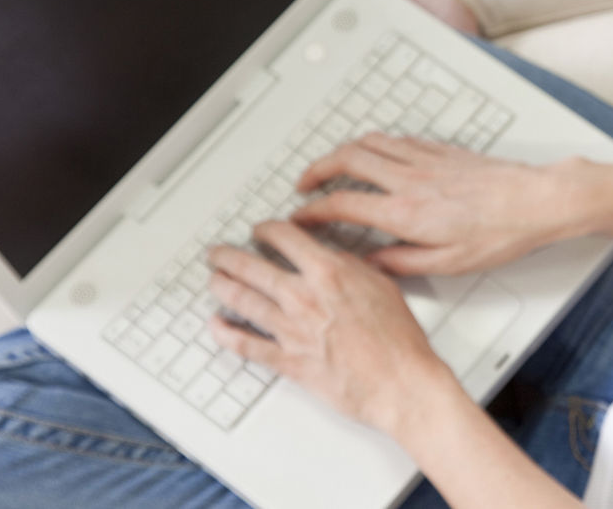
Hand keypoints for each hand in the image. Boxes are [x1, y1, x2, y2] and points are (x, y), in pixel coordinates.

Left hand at [206, 219, 454, 434]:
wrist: (400, 383)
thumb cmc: (398, 340)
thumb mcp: (382, 285)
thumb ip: (351, 267)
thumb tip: (333, 258)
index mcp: (328, 272)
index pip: (284, 238)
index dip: (266, 229)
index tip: (259, 230)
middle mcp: (303, 298)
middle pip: (252, 267)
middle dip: (228, 256)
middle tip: (218, 252)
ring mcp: (291, 330)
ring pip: (242, 301)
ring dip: (222, 287)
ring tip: (213, 279)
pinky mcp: (288, 362)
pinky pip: (246, 346)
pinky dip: (226, 334)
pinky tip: (215, 325)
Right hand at [291, 133, 593, 275]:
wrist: (536, 201)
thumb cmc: (500, 234)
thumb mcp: (449, 264)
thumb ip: (402, 263)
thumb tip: (371, 263)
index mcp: (406, 212)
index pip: (343, 204)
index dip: (312, 211)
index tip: (299, 218)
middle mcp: (409, 179)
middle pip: (346, 160)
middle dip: (316, 170)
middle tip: (303, 185)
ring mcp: (424, 159)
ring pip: (368, 142)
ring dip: (341, 151)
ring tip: (330, 166)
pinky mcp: (440, 150)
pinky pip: (395, 139)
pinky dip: (374, 144)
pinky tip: (375, 155)